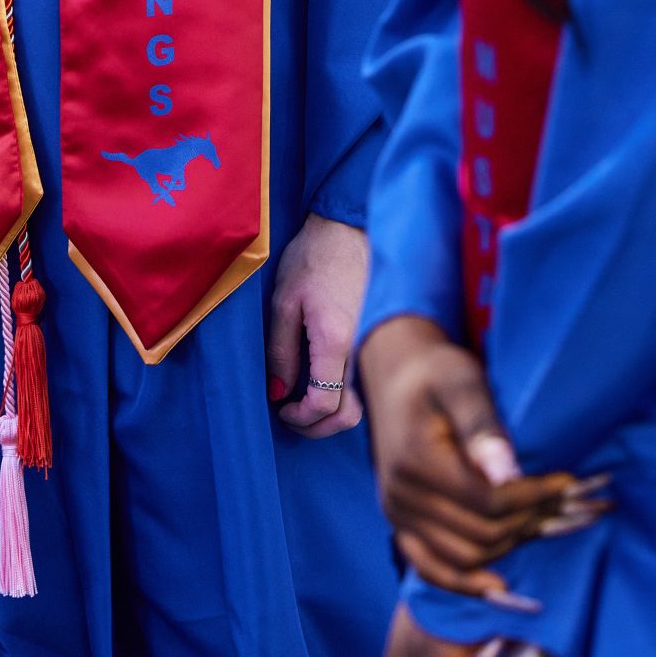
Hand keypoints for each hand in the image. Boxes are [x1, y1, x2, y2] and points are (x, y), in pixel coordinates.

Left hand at [266, 211, 367, 435]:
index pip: (324, 404)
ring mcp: (373, 347)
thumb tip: (278, 393)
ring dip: (332, 415)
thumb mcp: (284, 301)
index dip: (300, 418)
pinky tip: (324, 384)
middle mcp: (361, 350)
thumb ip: (281, 351)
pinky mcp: (376, 340)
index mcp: (336, 341)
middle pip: (348, 415)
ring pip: (360, 404)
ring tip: (303, 400)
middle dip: (317, 426)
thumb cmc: (312, 258)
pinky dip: (345, 397)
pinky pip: (365, 385)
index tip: (281, 409)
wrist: (347, 229)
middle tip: (291, 414)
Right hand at [360, 316, 601, 602]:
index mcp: (415, 461)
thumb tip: (509, 474)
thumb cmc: (436, 373)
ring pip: (465, 557)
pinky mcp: (401, 524)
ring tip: (546, 524)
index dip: (534, 498)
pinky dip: (465, 584)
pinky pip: (432, 569)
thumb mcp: (461, 383)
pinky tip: (500, 587)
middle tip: (568, 502)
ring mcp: (397, 515)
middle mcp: (401, 496)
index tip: (568, 482)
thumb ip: (482, 428)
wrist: (397, 375)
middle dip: (531, 521)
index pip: (488, 502)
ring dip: (511, 547)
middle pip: (481, 534)